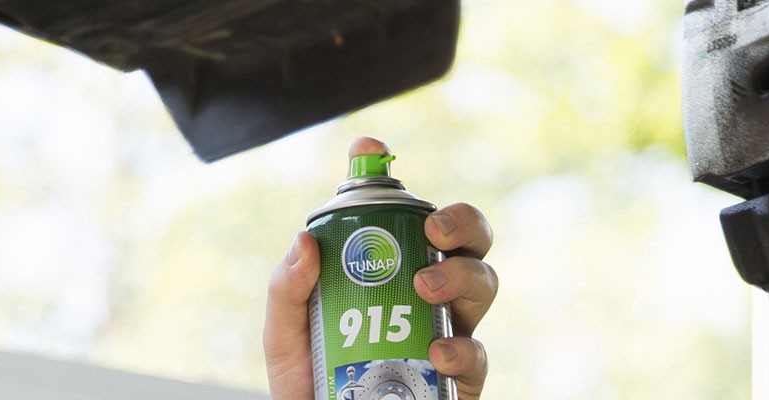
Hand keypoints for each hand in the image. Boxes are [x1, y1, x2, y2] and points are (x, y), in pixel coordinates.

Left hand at [266, 137, 497, 398]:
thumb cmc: (309, 383)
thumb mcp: (285, 335)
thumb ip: (287, 290)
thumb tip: (306, 240)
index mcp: (392, 271)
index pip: (400, 213)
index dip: (387, 173)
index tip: (370, 151)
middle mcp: (430, 294)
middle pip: (467, 239)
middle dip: (462, 221)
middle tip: (433, 231)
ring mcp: (451, 330)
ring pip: (484, 283)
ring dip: (462, 275)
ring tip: (426, 287)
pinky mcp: (462, 378)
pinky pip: (479, 355)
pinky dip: (462, 349)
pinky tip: (438, 350)